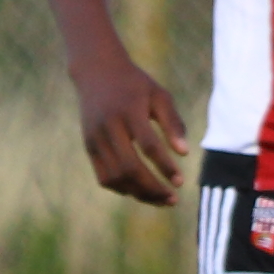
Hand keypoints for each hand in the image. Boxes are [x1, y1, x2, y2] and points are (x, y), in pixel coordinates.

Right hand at [73, 57, 193, 207]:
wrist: (97, 73)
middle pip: (129, 167)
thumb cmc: (136, 85)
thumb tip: (184, 153)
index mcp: (128, 112)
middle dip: (152, 188)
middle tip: (173, 199)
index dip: (164, 166)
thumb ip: (173, 122)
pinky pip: (103, 176)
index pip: (148, 146)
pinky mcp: (89, 147)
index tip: (181, 181)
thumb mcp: (160, 95)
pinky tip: (140, 191)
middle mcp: (108, 127)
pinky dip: (122, 188)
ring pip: (115, 176)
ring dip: (138, 193)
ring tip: (161, 200)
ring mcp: (95, 139)